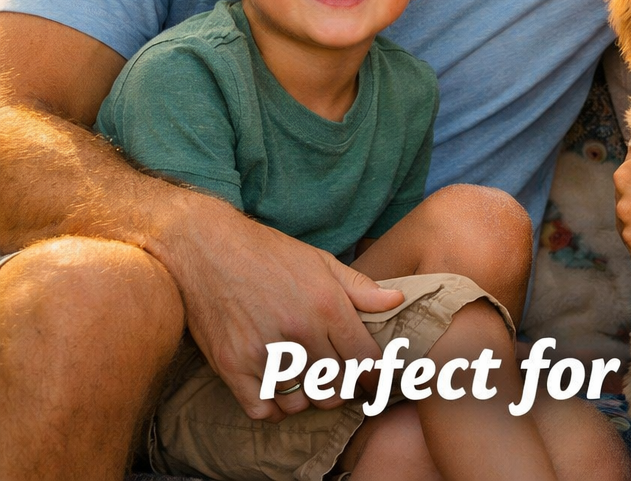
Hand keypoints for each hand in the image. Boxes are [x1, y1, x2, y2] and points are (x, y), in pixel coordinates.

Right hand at [163, 193, 403, 421]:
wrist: (207, 247)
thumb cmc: (268, 253)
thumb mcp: (320, 261)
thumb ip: (360, 286)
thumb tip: (397, 300)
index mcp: (326, 304)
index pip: (365, 358)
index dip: (375, 374)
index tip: (375, 379)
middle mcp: (298, 330)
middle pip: (336, 384)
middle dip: (344, 388)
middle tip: (341, 382)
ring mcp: (262, 351)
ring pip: (301, 401)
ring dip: (310, 398)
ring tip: (311, 384)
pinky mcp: (231, 365)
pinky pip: (262, 409)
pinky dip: (275, 410)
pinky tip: (279, 393)